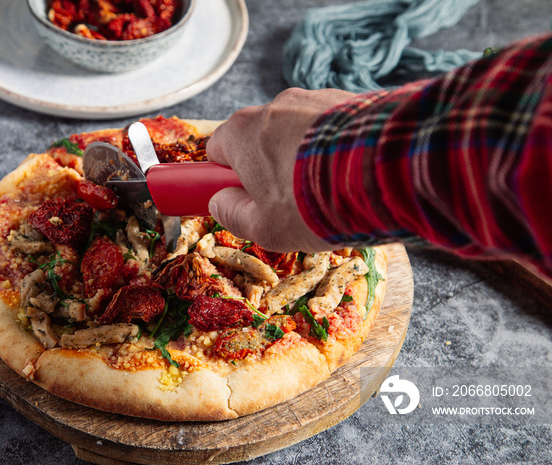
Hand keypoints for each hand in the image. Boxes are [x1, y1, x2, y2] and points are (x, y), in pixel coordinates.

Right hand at [206, 88, 356, 252]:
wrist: (386, 173)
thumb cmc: (315, 203)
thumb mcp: (264, 228)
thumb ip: (232, 216)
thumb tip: (220, 204)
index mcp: (242, 132)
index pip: (216, 150)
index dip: (225, 177)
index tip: (238, 196)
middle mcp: (274, 106)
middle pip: (259, 139)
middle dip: (268, 168)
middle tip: (288, 203)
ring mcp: (315, 98)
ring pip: (297, 132)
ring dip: (304, 157)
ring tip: (328, 190)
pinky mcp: (351, 99)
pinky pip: (332, 126)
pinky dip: (335, 146)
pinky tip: (351, 173)